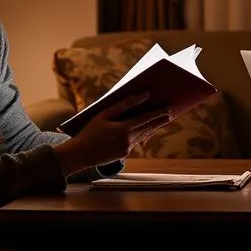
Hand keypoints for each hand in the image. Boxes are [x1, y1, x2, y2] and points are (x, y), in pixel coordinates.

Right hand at [54, 93, 172, 175]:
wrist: (80, 154)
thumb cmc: (90, 131)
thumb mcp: (104, 114)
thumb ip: (125, 104)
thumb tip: (143, 95)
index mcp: (123, 129)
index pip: (146, 118)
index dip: (159, 113)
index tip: (169, 108)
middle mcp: (128, 140)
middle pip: (148, 128)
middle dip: (160, 120)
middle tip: (170, 113)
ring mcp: (126, 149)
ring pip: (144, 135)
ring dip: (153, 127)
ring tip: (162, 120)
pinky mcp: (124, 154)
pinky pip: (135, 142)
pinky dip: (142, 135)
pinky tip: (146, 130)